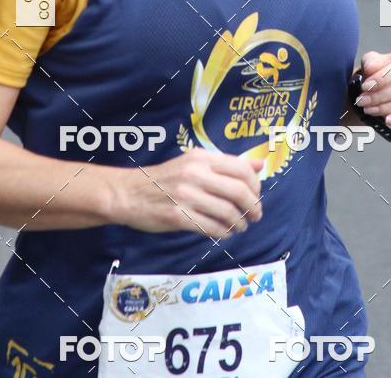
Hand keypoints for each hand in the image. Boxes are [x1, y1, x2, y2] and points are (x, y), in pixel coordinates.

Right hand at [114, 148, 263, 238]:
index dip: (256, 186)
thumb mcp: (195, 162)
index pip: (242, 170)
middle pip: (239, 192)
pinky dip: (224, 233)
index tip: (256, 197)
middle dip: (253, 207)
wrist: (130, 193)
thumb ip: (228, 164)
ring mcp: (186, 196)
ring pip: (227, 212)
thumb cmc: (167, 178)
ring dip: (239, 223)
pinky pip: (211, 228)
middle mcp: (195, 174)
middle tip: (255, 216)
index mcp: (202, 158)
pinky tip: (224, 232)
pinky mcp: (178, 217)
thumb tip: (261, 164)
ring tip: (239, 226)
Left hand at [355, 44, 390, 128]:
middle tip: (364, 100)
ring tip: (370, 109)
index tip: (367, 86)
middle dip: (382, 95)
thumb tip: (371, 68)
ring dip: (388, 108)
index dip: (384, 77)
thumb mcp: (373, 61)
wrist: (384, 83)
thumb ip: (372, 62)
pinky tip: (388, 120)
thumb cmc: (381, 70)